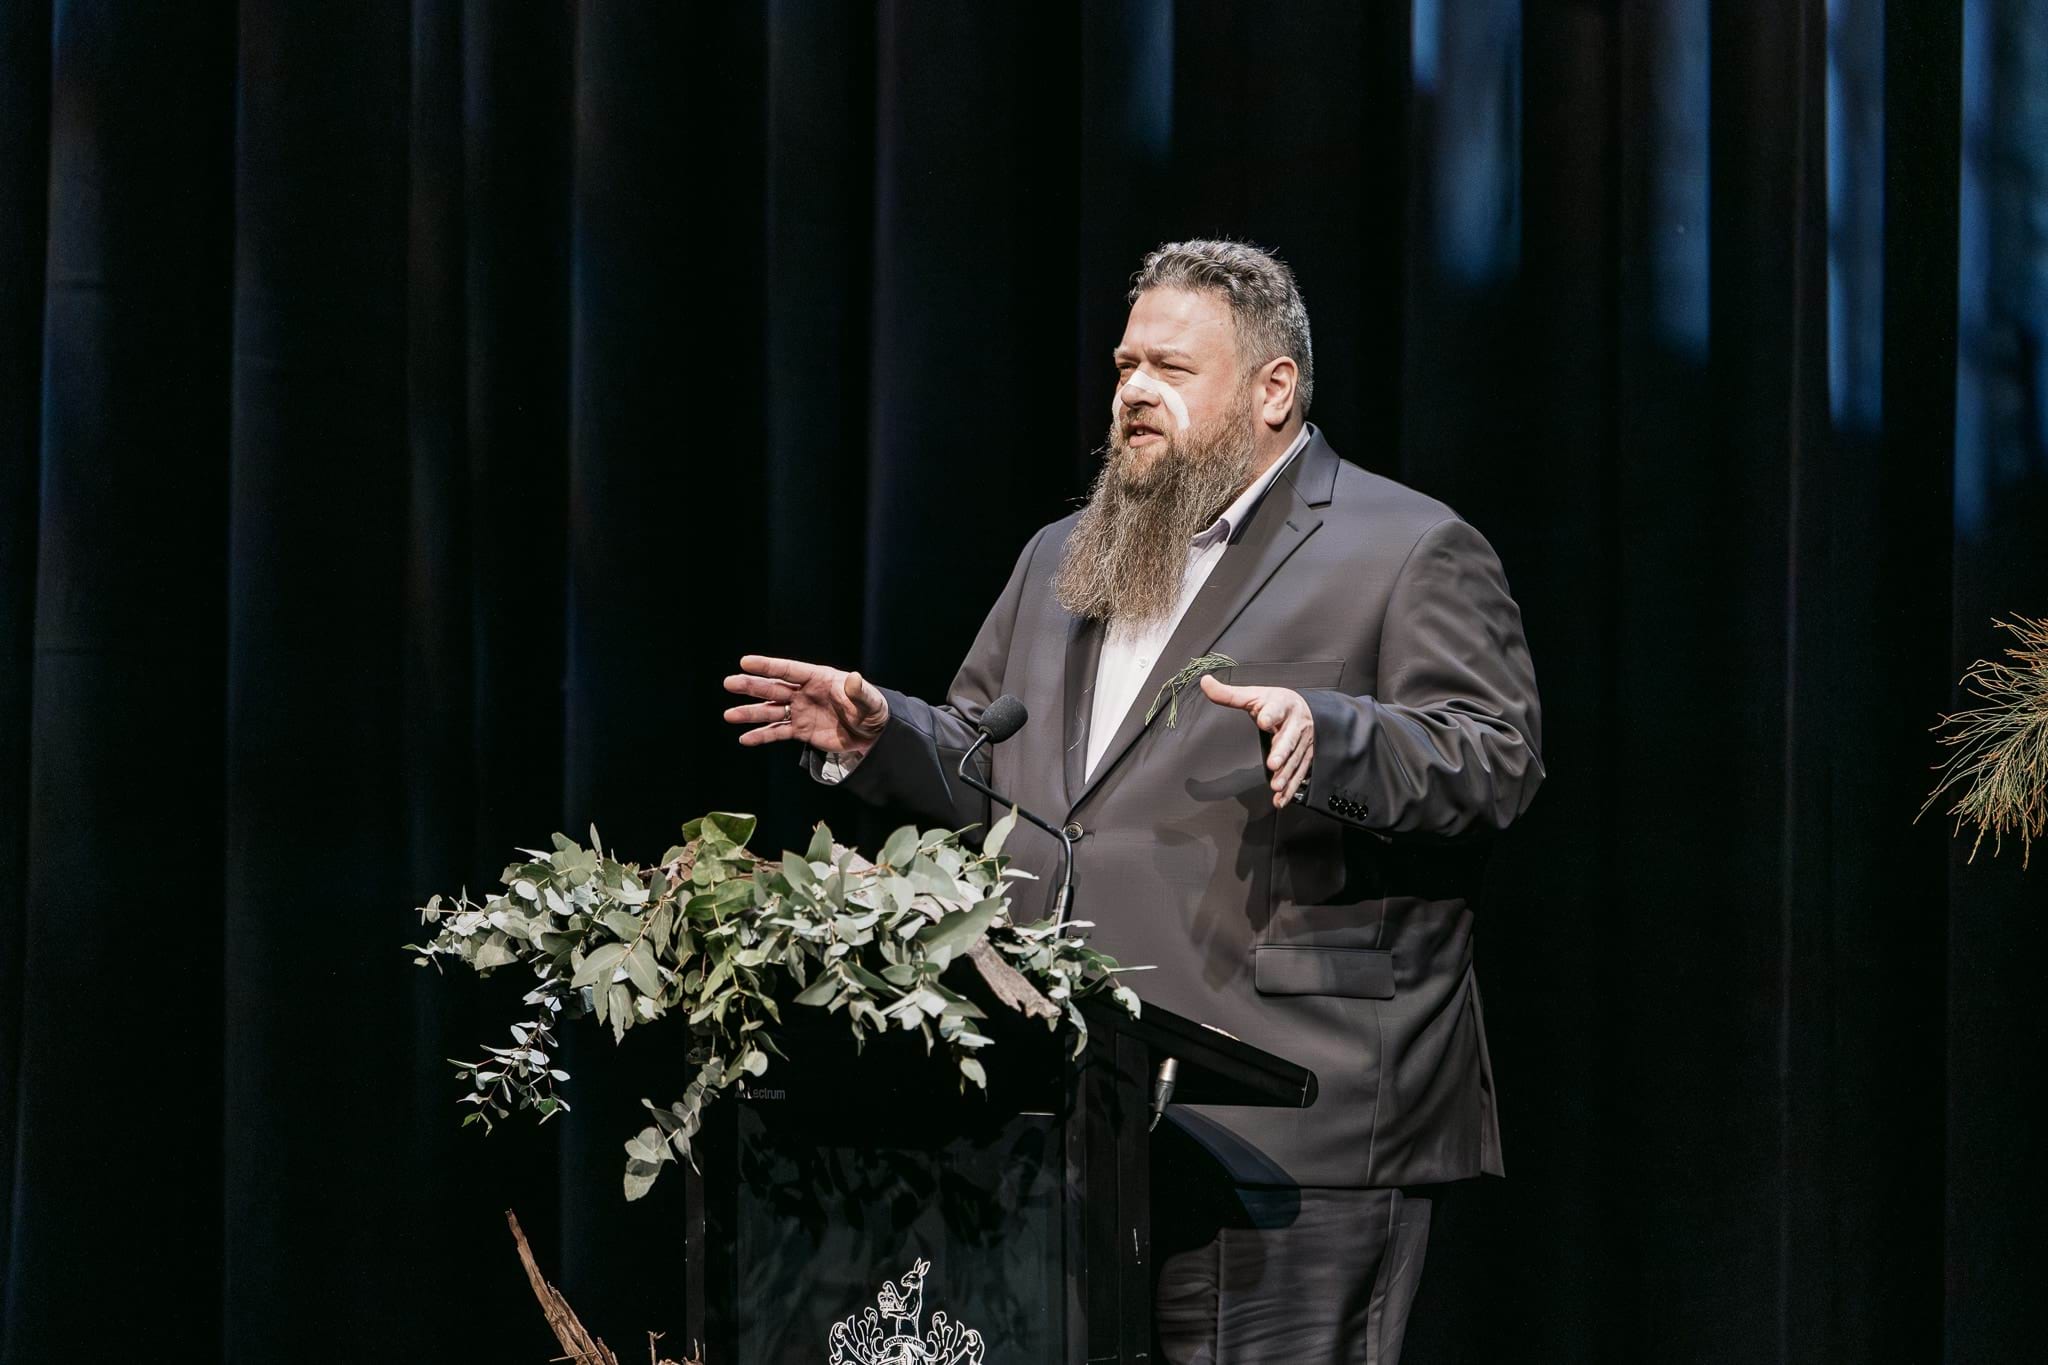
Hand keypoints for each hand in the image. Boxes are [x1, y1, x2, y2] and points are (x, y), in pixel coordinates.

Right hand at [723, 655, 889, 751]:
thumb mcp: (869, 700)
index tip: (745, 662)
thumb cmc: (872, 710)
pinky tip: (745, 738)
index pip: (789, 670)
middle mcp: (805, 693)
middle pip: (774, 688)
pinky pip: (778, 733)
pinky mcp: (801, 731)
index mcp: (819, 679)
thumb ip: (858, 691)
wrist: (874, 734)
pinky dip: (762, 736)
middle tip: (729, 683)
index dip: (768, 666)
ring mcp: (801, 712)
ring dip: (751, 713)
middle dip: (752, 686)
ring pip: (771, 711)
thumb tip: (854, 678)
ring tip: (729, 715)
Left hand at [1199, 674, 1313, 808]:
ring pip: (1295, 759)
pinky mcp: (1305, 757)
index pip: (1276, 708)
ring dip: (1286, 774)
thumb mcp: (1254, 695)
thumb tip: (1205, 682)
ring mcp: (1303, 742)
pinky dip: (1291, 788)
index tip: (1263, 720)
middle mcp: (1295, 724)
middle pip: (1289, 738)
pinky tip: (1280, 798)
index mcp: (1282, 705)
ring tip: (1276, 785)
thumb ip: (1229, 694)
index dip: (1270, 715)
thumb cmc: (1277, 703)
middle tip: (1273, 763)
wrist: (1307, 708)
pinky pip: (1299, 774)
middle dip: (1282, 751)